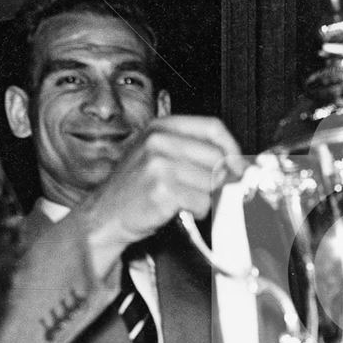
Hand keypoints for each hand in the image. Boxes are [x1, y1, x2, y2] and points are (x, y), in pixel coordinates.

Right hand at [84, 115, 243, 274]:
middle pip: (217, 157)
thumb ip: (193, 152)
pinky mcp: (162, 190)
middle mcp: (159, 140)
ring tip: (193, 202)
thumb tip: (238, 164)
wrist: (104, 215)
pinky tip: (183, 211)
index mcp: (161, 127)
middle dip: (224, 180)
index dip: (232, 148)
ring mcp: (159, 164)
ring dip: (211, 198)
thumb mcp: (159, 156)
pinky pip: (202, 202)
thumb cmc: (136, 189)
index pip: (213, 127)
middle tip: (218, 193)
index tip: (238, 166)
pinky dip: (200, 211)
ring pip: (213, 182)